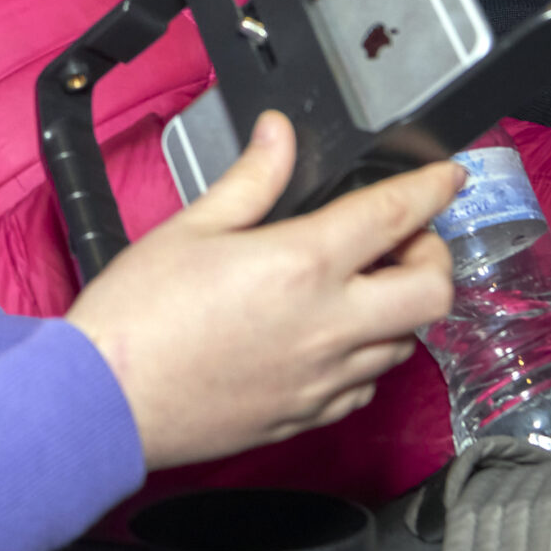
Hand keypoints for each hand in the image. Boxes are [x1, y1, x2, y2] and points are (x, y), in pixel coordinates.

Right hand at [65, 111, 461, 469]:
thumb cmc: (136, 318)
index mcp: (301, 265)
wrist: (104, 401)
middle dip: (433, 255)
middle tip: (401, 240)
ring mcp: (323, 378)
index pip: (394, 215)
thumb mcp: (191, 227)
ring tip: (358, 286)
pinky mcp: (308, 416)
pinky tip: (329, 337)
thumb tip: (279, 135)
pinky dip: (365, 356)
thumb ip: (253, 179)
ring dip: (397, 308)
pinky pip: (366, 386)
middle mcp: (328, 325)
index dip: (432, 187)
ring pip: (405, 342)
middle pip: (433, 292)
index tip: (447, 176)